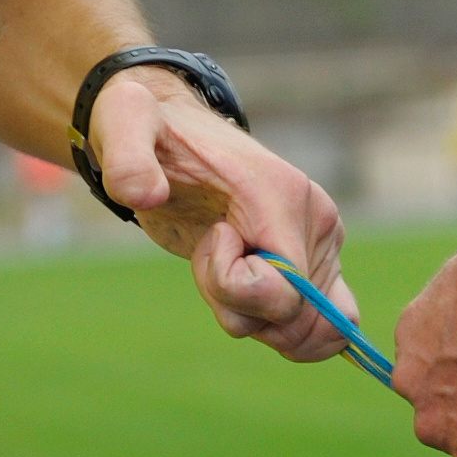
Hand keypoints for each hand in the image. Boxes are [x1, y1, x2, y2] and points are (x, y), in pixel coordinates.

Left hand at [87, 71, 359, 361]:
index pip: (285, 290)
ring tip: (224, 260)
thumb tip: (144, 194)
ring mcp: (323, 245)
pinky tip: (248, 295)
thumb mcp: (126, 127)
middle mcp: (318, 222)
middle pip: (293, 316)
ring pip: (305, 327)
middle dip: (237, 303)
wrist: (173, 129)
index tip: (209, 237)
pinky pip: (331, 325)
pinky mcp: (316, 263)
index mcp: (283, 196)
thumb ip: (127, 159)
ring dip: (253, 314)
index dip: (232, 288)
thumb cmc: (151, 131)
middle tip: (211, 247)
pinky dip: (287, 330)